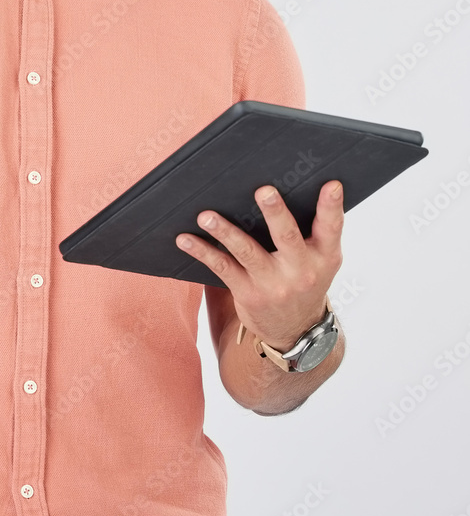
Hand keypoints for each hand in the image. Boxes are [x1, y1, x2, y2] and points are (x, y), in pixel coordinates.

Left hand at [176, 179, 343, 348]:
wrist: (295, 331)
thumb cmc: (304, 281)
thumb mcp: (321, 260)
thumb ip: (314, 230)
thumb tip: (284, 184)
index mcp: (324, 256)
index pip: (332, 227)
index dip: (332, 206)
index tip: (331, 184)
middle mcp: (301, 270)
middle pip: (287, 237)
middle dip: (275, 213)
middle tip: (264, 190)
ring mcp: (273, 283)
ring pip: (247, 252)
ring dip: (225, 231)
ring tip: (206, 216)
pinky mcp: (248, 292)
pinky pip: (222, 267)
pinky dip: (202, 251)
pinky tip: (185, 239)